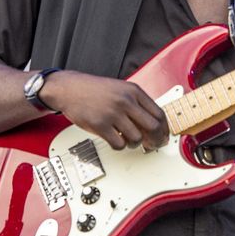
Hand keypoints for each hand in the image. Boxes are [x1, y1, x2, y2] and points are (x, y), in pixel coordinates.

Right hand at [40, 71, 169, 150]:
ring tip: (129, 141)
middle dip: (155, 140)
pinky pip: (119, 144)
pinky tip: (116, 140)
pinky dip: (120, 146)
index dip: (164, 129)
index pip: (159, 113)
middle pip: (153, 127)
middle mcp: (126, 101)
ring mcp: (113, 113)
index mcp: (134, 91)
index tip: (163, 136)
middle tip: (151, 145)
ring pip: (137, 138)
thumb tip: (154, 123)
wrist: (70, 89)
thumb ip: (137, 102)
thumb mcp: (121, 89)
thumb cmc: (95, 90)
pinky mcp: (100, 125)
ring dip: (135, 144)